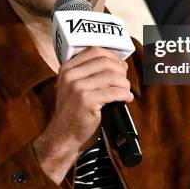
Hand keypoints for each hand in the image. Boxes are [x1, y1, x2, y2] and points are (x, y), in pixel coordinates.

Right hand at [32, 47, 132, 183]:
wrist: (63, 137)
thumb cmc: (73, 113)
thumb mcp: (74, 87)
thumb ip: (89, 73)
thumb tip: (118, 64)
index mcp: (67, 68)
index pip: (94, 51)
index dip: (112, 57)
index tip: (120, 66)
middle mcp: (70, 75)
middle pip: (105, 61)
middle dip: (120, 70)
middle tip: (124, 80)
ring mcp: (77, 87)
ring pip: (111, 76)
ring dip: (124, 83)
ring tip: (126, 91)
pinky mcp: (86, 100)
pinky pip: (113, 92)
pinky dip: (124, 95)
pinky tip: (126, 98)